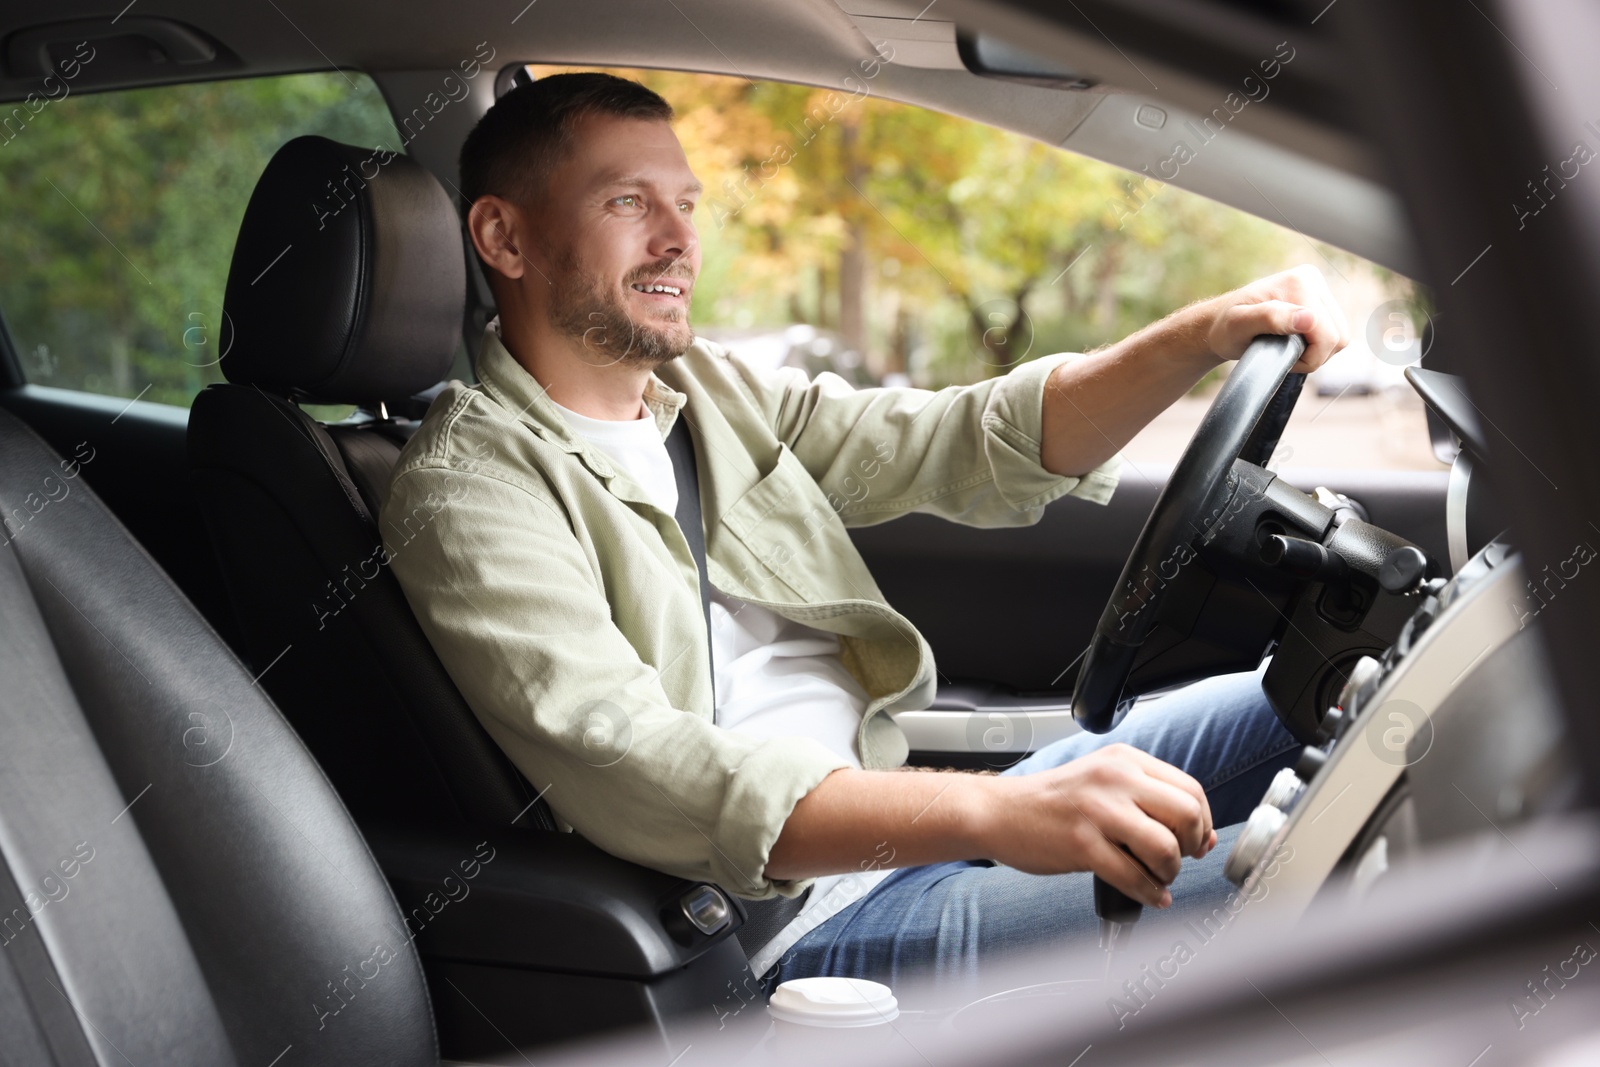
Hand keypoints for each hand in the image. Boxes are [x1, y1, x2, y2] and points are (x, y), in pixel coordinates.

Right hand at [976, 744, 1216, 907]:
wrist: (998, 812)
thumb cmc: (1052, 803)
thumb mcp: (1103, 783)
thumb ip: (1150, 801)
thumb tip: (1205, 838)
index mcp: (1124, 760)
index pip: (1190, 788)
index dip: (1201, 821)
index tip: (1194, 841)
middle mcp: (1114, 779)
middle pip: (1186, 814)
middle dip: (1192, 845)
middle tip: (1178, 860)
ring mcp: (1097, 811)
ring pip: (1164, 847)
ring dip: (1169, 872)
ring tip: (1157, 878)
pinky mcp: (1081, 843)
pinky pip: (1133, 876)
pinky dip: (1149, 893)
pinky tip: (1149, 896)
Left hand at [1204, 264, 1350, 373]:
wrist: (1219, 324)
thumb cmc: (1225, 328)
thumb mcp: (1239, 326)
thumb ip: (1271, 319)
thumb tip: (1309, 318)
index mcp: (1300, 282)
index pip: (1328, 334)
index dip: (1308, 357)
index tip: (1279, 357)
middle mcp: (1313, 280)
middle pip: (1339, 336)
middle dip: (1313, 355)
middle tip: (1281, 354)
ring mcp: (1319, 289)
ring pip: (1340, 336)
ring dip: (1316, 351)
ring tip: (1286, 349)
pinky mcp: (1320, 301)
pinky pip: (1335, 333)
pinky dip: (1317, 346)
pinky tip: (1294, 343)